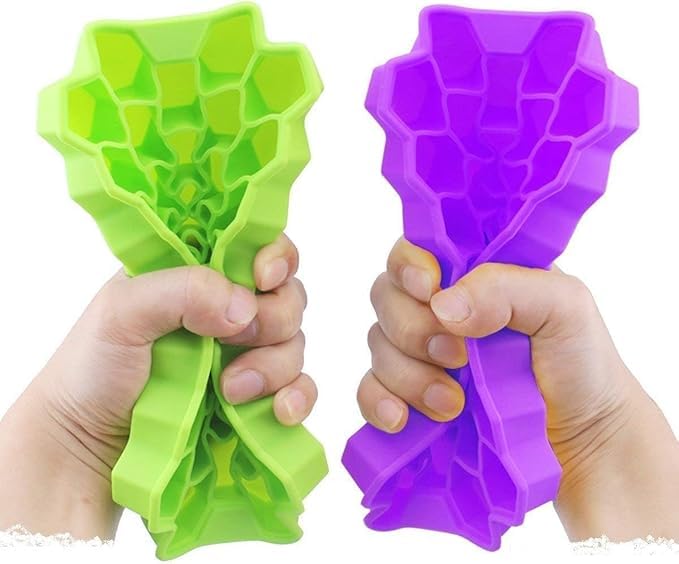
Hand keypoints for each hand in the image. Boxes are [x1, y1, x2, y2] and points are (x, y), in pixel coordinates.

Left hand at [0, 234, 315, 538]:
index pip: (257, 248)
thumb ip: (181, 290)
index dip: (274, 256)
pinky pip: (299, 390)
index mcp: (200, 275)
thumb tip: (244, 307)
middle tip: (238, 339)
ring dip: (275, 366)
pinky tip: (280, 412)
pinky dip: (298, 398)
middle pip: (288, 296)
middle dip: (274, 318)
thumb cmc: (93, 368)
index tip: (262, 277)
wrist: (86, 446)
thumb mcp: (121, 311)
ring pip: (294, 344)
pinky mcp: (255, 400)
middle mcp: (228, 312)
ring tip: (230, 391)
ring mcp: (245, 357)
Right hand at [359, 237, 678, 540]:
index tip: (429, 289)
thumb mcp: (563, 306)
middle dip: (415, 329)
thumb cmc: (578, 360)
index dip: (410, 266)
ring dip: (409, 375)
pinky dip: (379, 402)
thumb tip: (442, 304)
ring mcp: (420, 355)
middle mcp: (437, 309)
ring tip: (453, 403)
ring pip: (378, 346)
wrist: (583, 437)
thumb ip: (504, 288)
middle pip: (386, 297)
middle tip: (458, 358)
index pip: (414, 251)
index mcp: (469, 274)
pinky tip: (402, 419)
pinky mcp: (410, 398)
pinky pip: (370, 392)